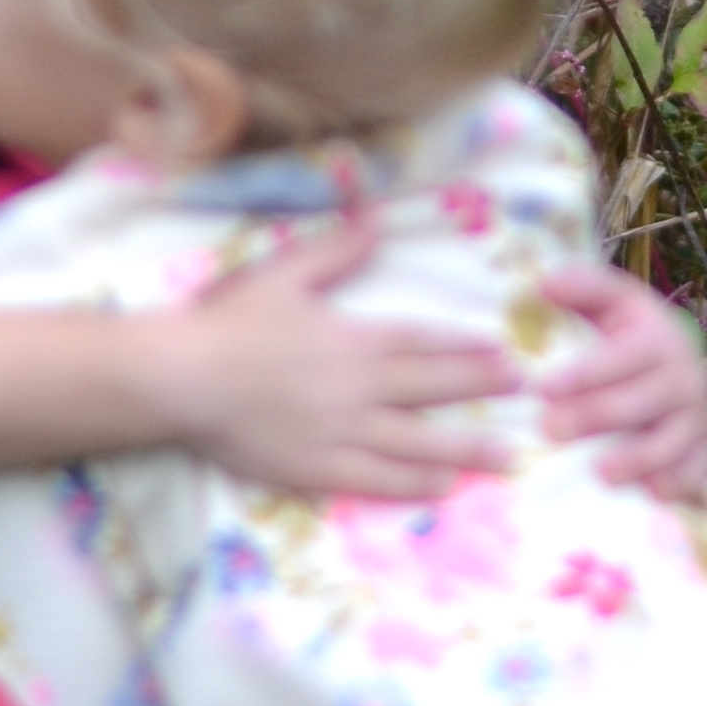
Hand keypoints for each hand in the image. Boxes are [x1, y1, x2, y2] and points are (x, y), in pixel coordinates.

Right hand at [123, 222, 519, 502]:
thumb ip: (337, 250)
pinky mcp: (317, 469)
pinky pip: (376, 480)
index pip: (423, 342)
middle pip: (432, 388)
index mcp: (354, 339)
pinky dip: (413, 483)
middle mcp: (359, 388)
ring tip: (506, 453)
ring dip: (466, 446)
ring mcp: (341, 433)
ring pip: (417, 441)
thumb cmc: (229, 321)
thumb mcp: (284, 272)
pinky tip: (444, 485)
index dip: (467, 348)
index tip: (504, 352)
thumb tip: (377, 220)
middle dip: (481, 388)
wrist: (182, 379)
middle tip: (524, 392)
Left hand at [534, 265, 706, 503]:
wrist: (674, 363)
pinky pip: (699, 471)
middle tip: (548, 431)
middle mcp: (684, 376)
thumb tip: (543, 282)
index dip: (583, 373)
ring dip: (638, 459)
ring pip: (671, 441)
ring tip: (600, 474)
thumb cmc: (624, 334)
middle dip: (594, 417)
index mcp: (657, 338)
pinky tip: (652, 495)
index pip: (620, 357)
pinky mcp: (704, 450)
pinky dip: (680, 484)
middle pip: (639, 402)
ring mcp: (697, 417)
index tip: (541, 388)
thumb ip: (581, 288)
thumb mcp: (609, 303)